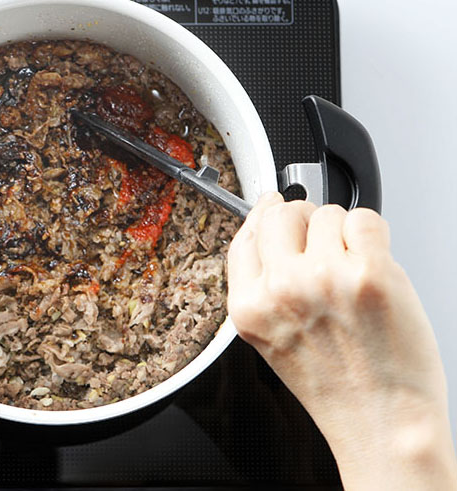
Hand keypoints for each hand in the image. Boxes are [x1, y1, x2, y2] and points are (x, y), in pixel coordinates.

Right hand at [227, 192, 456, 489]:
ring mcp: (324, 278)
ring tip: (353, 271)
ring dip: (343, 233)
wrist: (381, 419)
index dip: (263, 216)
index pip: (244, 237)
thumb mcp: (270, 338)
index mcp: (249, 308)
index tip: (272, 206)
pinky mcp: (370, 272)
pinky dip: (373, 234)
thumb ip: (261, 285)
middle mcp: (281, 290)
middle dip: (304, 218)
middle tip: (323, 242)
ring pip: (327, 213)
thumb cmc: (335, 386)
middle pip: (282, 213)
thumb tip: (268, 222)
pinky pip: (365, 218)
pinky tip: (374, 265)